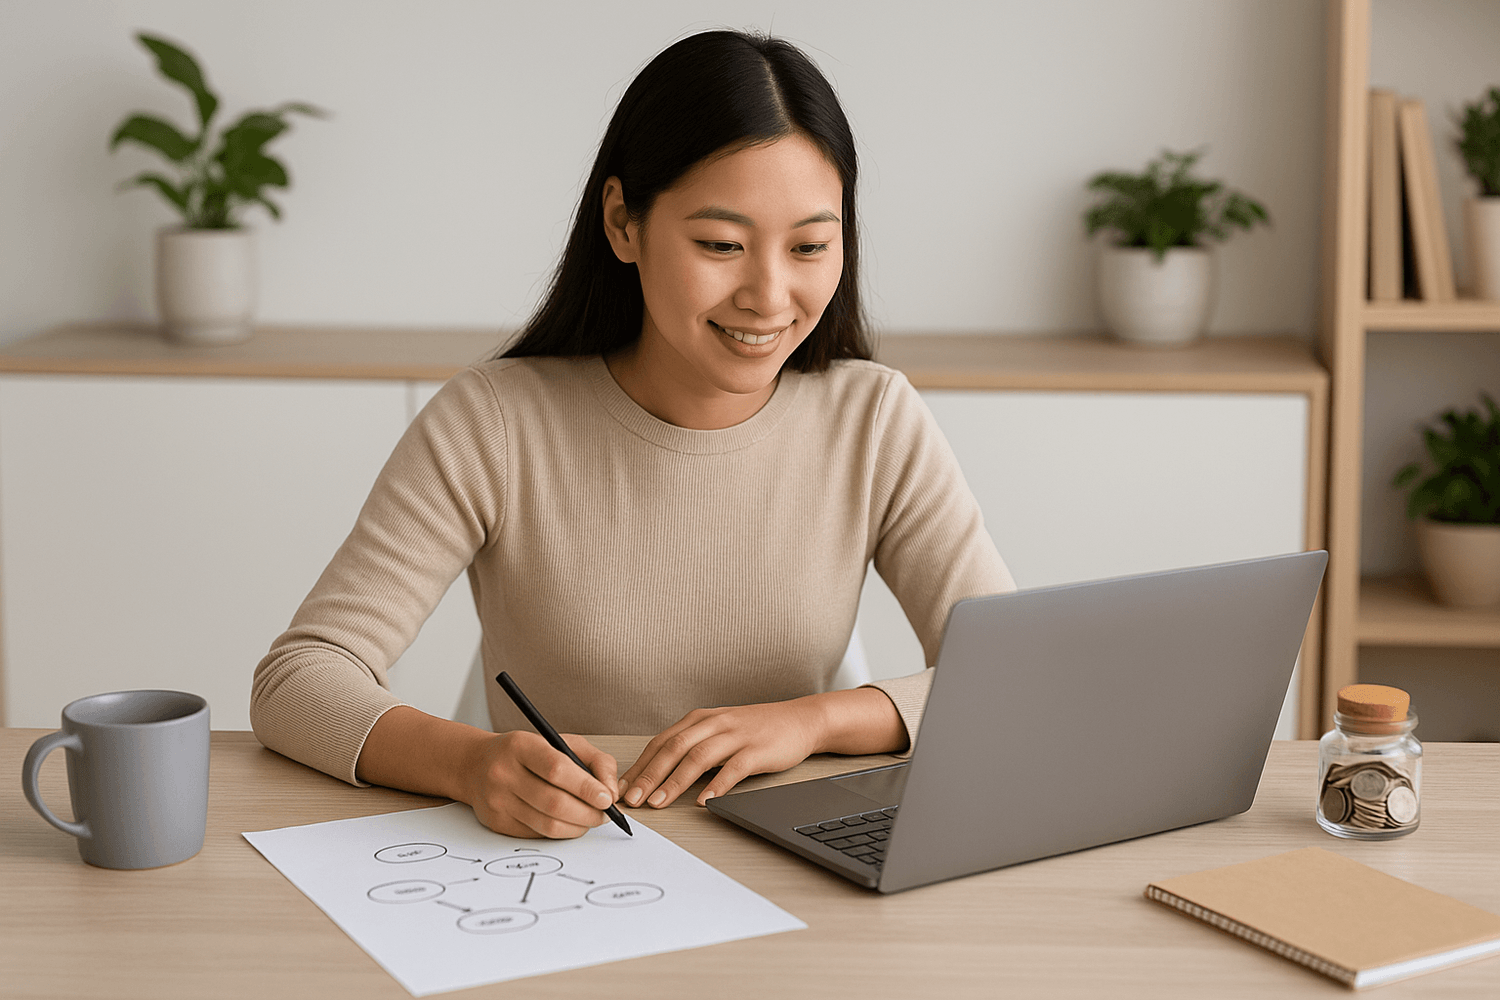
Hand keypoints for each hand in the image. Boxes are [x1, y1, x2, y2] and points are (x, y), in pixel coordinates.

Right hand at [461, 730, 619, 838]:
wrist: (476, 765)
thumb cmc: (527, 753)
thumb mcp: (561, 742)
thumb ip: (595, 761)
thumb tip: (612, 791)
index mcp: (521, 746)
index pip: (557, 769)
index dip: (586, 787)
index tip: (607, 798)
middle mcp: (504, 772)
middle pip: (554, 803)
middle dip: (588, 813)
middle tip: (605, 814)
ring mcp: (497, 800)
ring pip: (547, 824)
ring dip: (578, 826)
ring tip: (591, 819)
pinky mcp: (496, 822)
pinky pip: (537, 834)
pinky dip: (560, 832)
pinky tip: (569, 823)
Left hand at [619, 699, 826, 808]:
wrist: (799, 720)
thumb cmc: (755, 729)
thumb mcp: (718, 731)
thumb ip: (691, 746)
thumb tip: (658, 774)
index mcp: (699, 719)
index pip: (661, 742)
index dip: (639, 766)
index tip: (621, 788)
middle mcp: (713, 723)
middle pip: (674, 748)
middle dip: (650, 775)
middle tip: (632, 799)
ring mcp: (735, 735)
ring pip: (698, 757)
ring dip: (676, 781)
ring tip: (660, 802)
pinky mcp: (757, 749)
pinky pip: (733, 768)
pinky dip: (716, 786)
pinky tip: (704, 802)